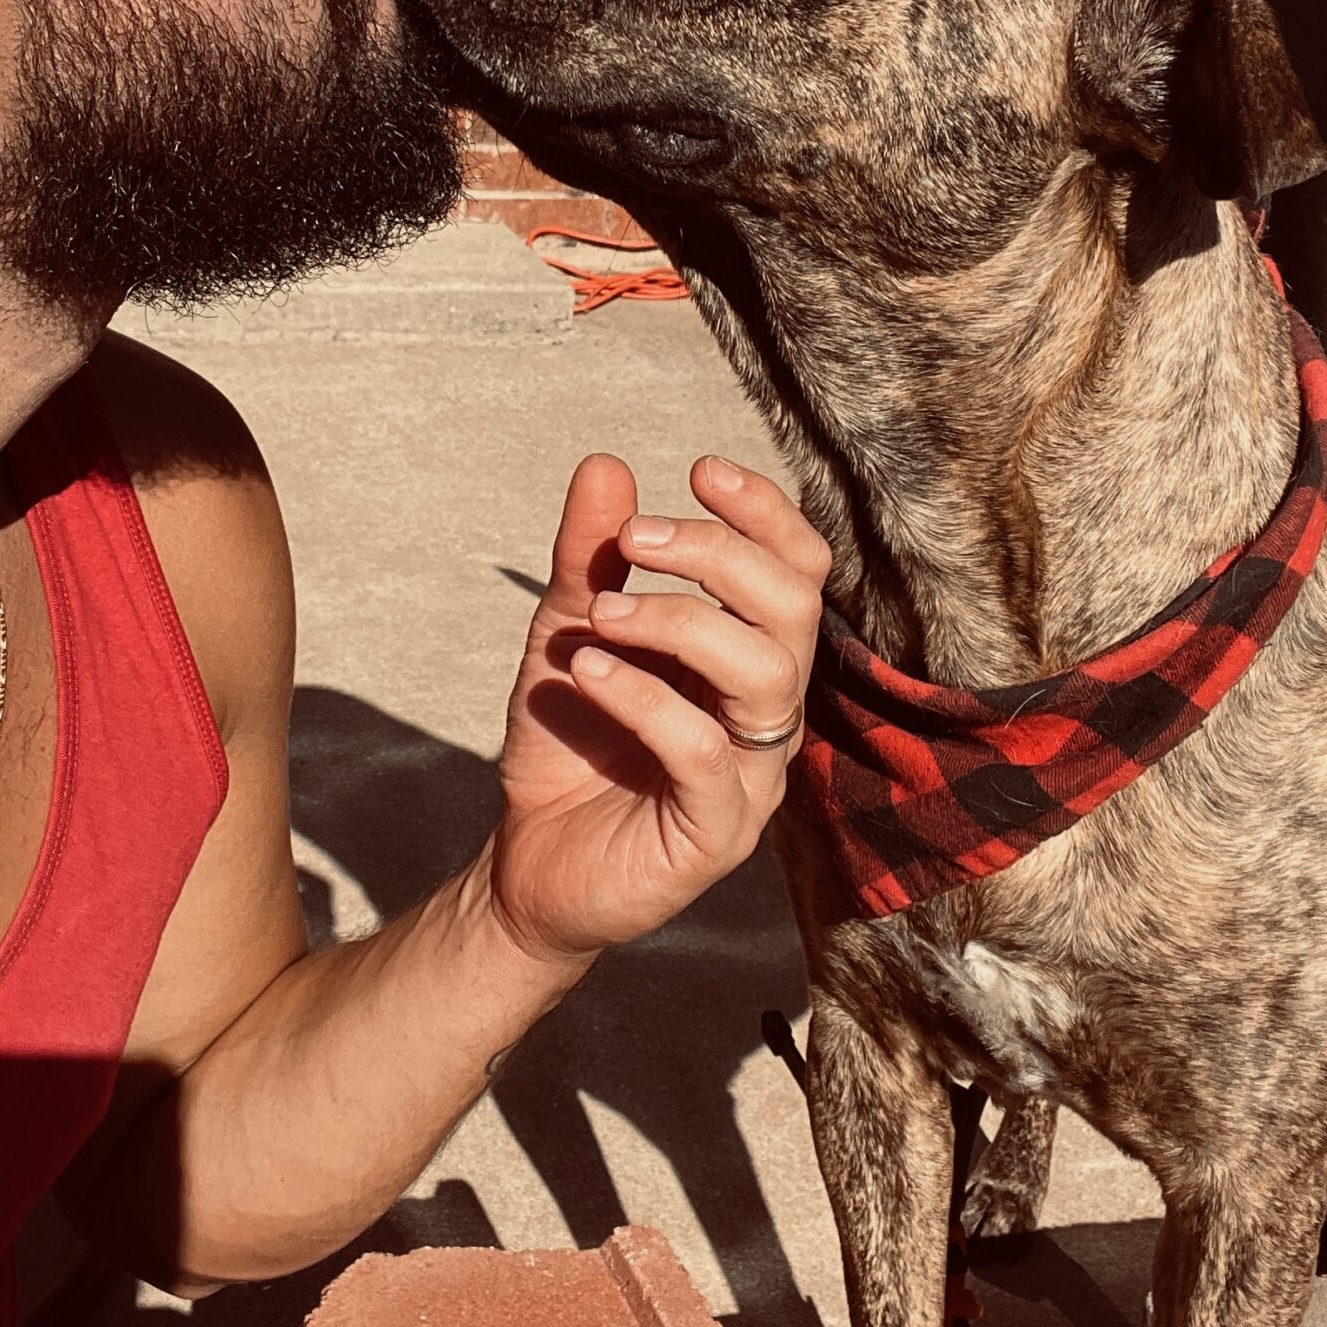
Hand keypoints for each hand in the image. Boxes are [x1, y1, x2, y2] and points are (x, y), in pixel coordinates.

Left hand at [485, 453, 830, 964]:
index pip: (799, 572)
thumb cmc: (568, 745)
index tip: (699, 471)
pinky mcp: (716, 835)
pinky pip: (704, 753)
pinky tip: (585, 672)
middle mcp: (767, 713)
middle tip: (634, 539)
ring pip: (767, 676)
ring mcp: (751, 778)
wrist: (526, 862)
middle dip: (718, 556)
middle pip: (795, 611)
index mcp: (750, 658)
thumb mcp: (568, 632)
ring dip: (680, 622)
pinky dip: (644, 699)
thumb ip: (590, 559)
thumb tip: (605, 464)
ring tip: (598, 614)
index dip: (766, 514)